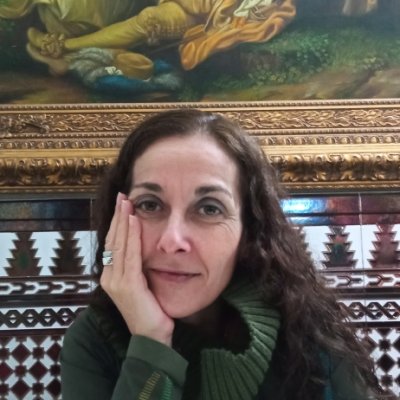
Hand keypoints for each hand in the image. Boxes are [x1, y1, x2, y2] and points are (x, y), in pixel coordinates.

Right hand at [100, 192, 173, 345]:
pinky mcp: (127, 285)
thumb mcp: (141, 284)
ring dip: (123, 220)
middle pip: (113, 240)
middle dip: (117, 216)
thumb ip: (137, 266)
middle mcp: (109, 277)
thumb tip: (142, 246)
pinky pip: (130, 254)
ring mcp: (116, 281)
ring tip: (127, 202)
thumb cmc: (150, 310)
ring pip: (119, 244)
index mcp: (111, 276)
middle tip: (122, 196)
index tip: (122, 205)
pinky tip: (134, 220)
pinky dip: (131, 235)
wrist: (153, 336)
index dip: (117, 223)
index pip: (113, 243)